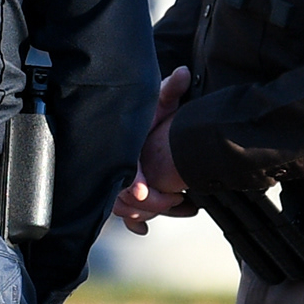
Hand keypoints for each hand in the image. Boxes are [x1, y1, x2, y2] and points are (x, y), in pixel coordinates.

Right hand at [116, 67, 195, 232]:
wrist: (132, 126)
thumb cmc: (146, 115)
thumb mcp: (157, 101)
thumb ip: (170, 89)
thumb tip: (184, 74)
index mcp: (126, 146)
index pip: (126, 169)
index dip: (134, 182)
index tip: (144, 192)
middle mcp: (120, 165)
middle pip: (127, 196)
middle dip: (153, 202)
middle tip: (178, 200)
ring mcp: (121, 181)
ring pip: (128, 208)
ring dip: (152, 212)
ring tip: (182, 206)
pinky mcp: (126, 192)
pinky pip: (125, 213)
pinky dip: (134, 223)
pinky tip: (143, 230)